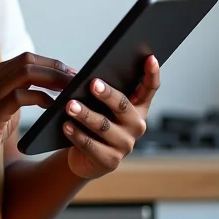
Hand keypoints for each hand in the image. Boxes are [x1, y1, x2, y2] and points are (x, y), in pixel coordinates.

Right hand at [0, 51, 75, 181]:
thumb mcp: (3, 109)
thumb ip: (19, 94)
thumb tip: (50, 90)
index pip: (26, 58)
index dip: (51, 63)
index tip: (72, 73)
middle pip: (28, 60)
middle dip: (55, 67)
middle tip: (77, 79)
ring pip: (26, 73)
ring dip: (53, 80)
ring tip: (70, 90)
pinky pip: (21, 96)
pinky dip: (41, 98)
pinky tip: (53, 107)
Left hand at [63, 55, 160, 179]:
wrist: (84, 156)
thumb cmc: (93, 122)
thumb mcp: (100, 105)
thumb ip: (102, 92)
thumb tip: (90, 78)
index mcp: (137, 107)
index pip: (149, 89)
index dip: (152, 74)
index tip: (150, 57)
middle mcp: (136, 126)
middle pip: (123, 106)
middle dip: (107, 94)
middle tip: (93, 83)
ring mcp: (125, 145)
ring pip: (104, 126)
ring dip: (85, 114)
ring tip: (70, 105)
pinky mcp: (110, 161)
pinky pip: (91, 146)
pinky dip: (77, 134)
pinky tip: (66, 125)